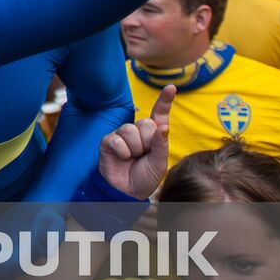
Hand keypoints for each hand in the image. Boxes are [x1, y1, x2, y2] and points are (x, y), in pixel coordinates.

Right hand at [98, 85, 173, 199]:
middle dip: (147, 142)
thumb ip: (161, 144)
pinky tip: (122, 158)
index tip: (171, 87)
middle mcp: (138, 131)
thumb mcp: (159, 163)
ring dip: (134, 149)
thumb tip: (163, 126)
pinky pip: (117, 139)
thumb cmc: (145, 177)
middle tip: (143, 155)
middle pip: (145, 123)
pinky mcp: (108, 141)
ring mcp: (122, 135)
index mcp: (154, 135)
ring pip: (130, 130)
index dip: (164, 100)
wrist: (127, 192)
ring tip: (132, 158)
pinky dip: (122, 152)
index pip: (159, 114)